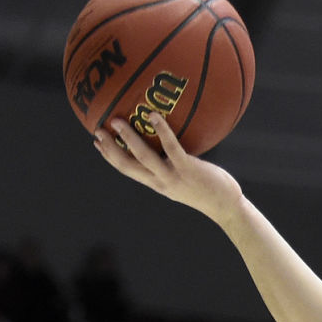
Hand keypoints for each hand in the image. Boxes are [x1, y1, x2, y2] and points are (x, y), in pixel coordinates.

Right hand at [94, 112, 243, 223]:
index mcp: (156, 183)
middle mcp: (160, 182)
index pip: (126, 170)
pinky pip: (171, 147)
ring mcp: (172, 176)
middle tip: (96, 130)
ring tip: (116, 120)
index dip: (109, 156)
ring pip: (143, 156)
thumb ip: (172, 165)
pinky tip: (154, 115)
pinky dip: (161, 131)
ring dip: (127, 138)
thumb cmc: (207, 189)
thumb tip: (169, 144)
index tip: (96, 143)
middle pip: (126, 165)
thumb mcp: (184, 178)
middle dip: (109, 148)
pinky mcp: (187, 168)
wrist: (225, 206)